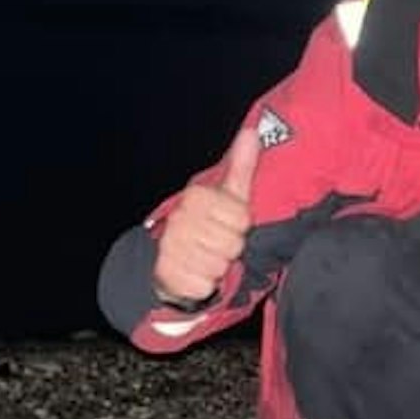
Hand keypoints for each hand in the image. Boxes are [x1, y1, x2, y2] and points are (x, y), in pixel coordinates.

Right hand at [153, 123, 261, 302]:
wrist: (168, 256)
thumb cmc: (208, 225)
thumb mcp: (227, 195)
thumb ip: (241, 167)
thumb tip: (252, 132)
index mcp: (197, 197)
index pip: (242, 219)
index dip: (241, 227)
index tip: (230, 226)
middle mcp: (181, 218)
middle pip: (232, 245)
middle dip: (230, 250)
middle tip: (219, 245)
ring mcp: (171, 246)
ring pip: (217, 267)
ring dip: (217, 269)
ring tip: (208, 259)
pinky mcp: (166, 273)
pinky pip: (202, 286)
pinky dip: (203, 286)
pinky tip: (197, 275)